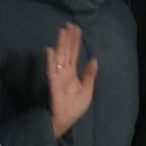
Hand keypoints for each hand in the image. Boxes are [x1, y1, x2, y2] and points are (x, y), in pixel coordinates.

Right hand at [46, 24, 98, 138]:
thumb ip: (89, 75)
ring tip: (62, 31)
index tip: (76, 29)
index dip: (75, 41)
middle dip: (68, 38)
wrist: (65, 120)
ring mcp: (58, 76)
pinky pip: (52, 70)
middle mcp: (65, 72)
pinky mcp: (54, 83)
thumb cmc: (74, 107)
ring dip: (61, 44)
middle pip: (67, 52)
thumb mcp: (87, 90)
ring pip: (60, 57)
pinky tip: (50, 50)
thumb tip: (94, 59)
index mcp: (72, 73)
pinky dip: (51, 60)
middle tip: (70, 24)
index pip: (74, 53)